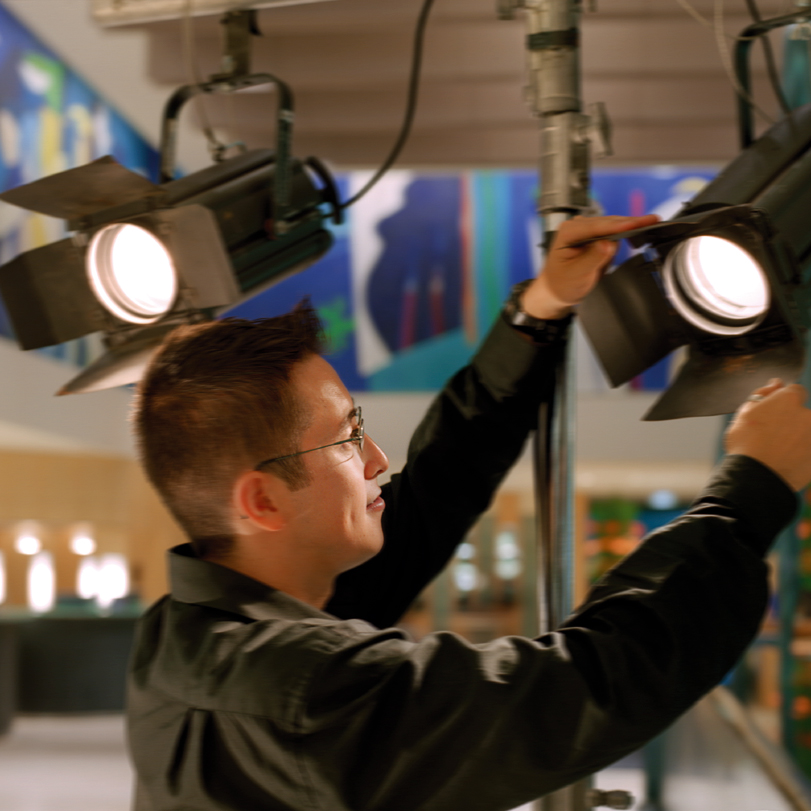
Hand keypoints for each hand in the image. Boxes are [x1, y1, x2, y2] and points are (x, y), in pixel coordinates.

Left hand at [521, 214, 660, 319]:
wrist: (556, 290)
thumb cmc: (562, 283)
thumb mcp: (577, 275)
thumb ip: (593, 259)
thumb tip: (608, 244)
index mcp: (568, 232)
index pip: (597, 227)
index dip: (618, 225)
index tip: (636, 224)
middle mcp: (577, 226)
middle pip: (609, 222)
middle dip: (630, 223)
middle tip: (653, 220)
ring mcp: (587, 229)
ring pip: (614, 225)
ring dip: (628, 229)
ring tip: (648, 226)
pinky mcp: (595, 235)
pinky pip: (614, 232)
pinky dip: (624, 234)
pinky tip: (636, 232)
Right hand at [725, 379, 810, 491]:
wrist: (756, 477)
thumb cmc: (746, 443)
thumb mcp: (745, 412)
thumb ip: (763, 394)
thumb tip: (776, 383)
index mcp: (789, 400)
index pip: (794, 391)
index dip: (783, 401)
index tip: (774, 412)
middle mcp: (808, 414)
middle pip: (802, 413)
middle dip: (790, 421)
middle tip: (771, 436)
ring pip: (806, 433)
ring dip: (796, 438)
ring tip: (777, 452)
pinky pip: (808, 450)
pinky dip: (800, 454)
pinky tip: (785, 461)